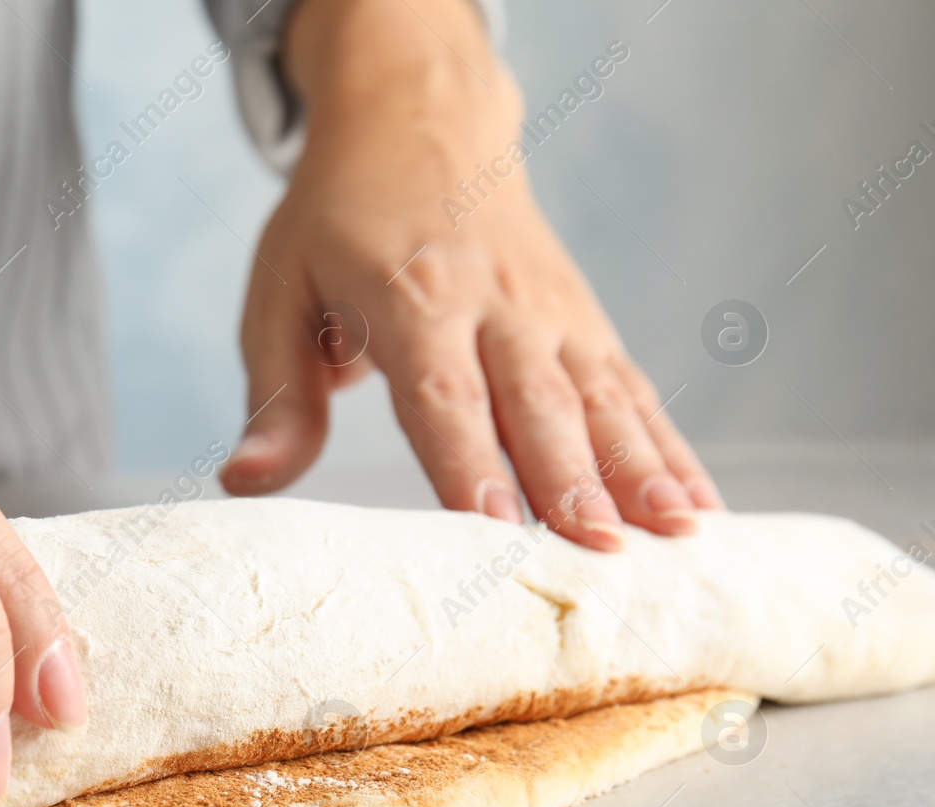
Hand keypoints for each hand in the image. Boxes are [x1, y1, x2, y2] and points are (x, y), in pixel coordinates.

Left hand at [220, 0, 721, 549]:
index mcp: (411, 297)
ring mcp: (551, 311)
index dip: (468, 461)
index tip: (495, 525)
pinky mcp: (584, 320)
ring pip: (603, 397)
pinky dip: (669, 446)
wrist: (420, 118)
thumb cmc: (338, 220)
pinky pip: (632, 388)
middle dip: (573, 480)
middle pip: (538, 402)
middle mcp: (494, 303)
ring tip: (677, 536)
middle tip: (600, 551)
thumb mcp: (278, 292)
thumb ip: (276, 395)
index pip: (443, 392)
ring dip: (641, 468)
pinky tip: (698, 504)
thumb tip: (244, 484)